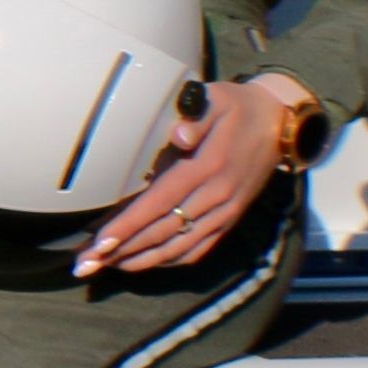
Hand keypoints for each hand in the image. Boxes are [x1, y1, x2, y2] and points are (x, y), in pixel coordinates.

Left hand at [73, 81, 288, 276]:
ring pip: (177, 247)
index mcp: (206, 168)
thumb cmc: (239, 109)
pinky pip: (197, 250)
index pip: (159, 203)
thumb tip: (179, 133)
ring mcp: (223, 213)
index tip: (100, 243)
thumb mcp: (219, 100)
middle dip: (122, 250)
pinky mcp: (229, 221)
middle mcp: (215, 197)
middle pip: (162, 232)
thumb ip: (198, 115)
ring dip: (141, 261)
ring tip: (107, 267)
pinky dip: (170, 261)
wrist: (280, 128)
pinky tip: (145, 263)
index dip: (129, 225)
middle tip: (87, 264)